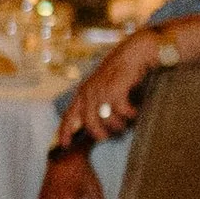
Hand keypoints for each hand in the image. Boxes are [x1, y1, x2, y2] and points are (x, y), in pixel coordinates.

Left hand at [64, 25, 163, 142]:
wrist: (133, 53)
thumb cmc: (120, 73)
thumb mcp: (103, 87)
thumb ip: (97, 103)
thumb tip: (98, 124)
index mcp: (83, 92)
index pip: (69, 115)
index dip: (65, 131)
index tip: (65, 145)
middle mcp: (89, 92)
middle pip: (89, 123)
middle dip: (99, 133)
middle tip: (108, 137)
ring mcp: (101, 91)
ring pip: (107, 120)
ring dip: (118, 124)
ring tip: (126, 121)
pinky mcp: (115, 90)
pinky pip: (122, 112)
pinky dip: (130, 114)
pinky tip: (135, 111)